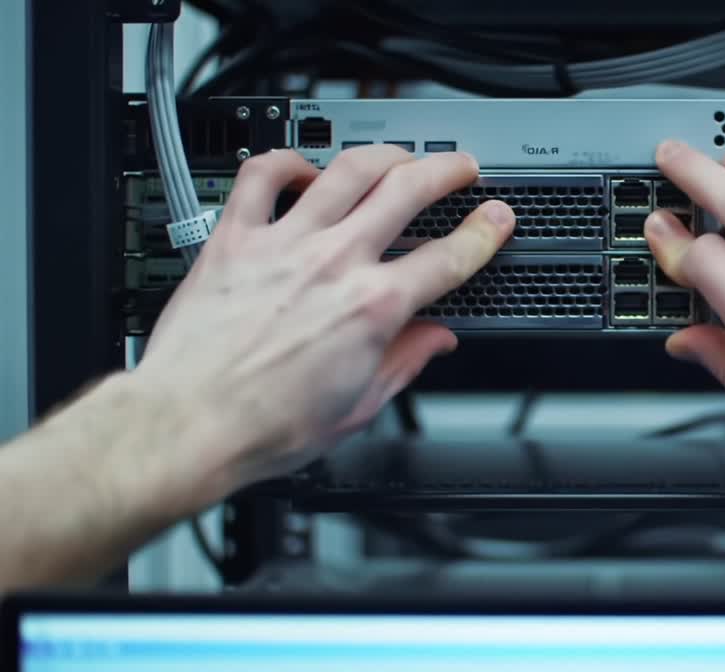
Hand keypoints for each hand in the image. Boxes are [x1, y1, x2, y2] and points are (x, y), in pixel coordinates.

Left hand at [132, 147, 513, 503]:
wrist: (190, 424)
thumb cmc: (264, 425)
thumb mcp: (358, 406)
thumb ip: (405, 362)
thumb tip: (434, 340)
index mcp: (373, 309)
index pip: (449, 257)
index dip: (484, 232)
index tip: (496, 219)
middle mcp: (334, 264)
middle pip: (407, 190)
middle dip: (446, 170)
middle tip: (460, 167)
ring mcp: (284, 244)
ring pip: (347, 169)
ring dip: (384, 154)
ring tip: (399, 156)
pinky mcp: (235, 238)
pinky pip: (262, 175)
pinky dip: (288, 161)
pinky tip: (304, 169)